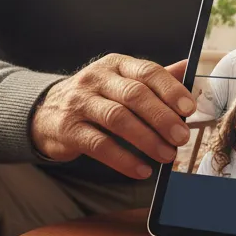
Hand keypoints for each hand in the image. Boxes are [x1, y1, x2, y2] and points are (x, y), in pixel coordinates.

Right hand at [30, 54, 194, 178]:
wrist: (45, 111)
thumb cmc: (95, 96)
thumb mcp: (121, 80)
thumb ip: (153, 77)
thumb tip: (189, 68)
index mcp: (116, 65)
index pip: (147, 71)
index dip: (170, 89)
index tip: (189, 108)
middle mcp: (96, 79)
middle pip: (134, 95)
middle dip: (162, 117)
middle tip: (182, 137)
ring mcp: (80, 103)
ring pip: (117, 118)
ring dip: (146, 139)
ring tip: (167, 155)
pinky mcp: (68, 129)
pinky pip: (99, 145)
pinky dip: (123, 159)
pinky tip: (141, 170)